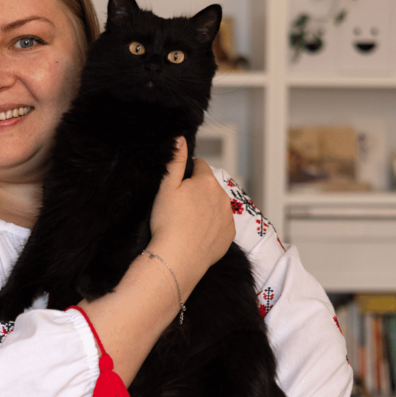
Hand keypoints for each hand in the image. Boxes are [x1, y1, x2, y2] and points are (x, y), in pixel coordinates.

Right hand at [148, 138, 235, 295]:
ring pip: (217, 204)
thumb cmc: (168, 222)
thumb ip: (175, 161)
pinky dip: (212, 226)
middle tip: (180, 206)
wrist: (178, 258)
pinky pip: (222, 224)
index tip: (178, 186)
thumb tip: (180, 138)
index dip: (187, 173)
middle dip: (198, 191)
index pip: (200, 165)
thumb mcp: (166, 187)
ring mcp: (228, 217)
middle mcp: (223, 196)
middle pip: (210, 186)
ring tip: (188, 221)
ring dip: (207, 207)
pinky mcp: (229, 235)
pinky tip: (198, 233)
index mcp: (207, 181)